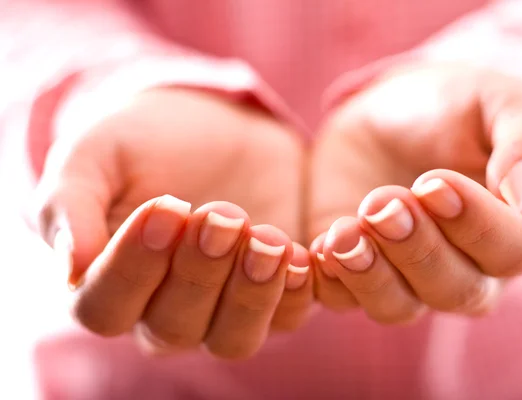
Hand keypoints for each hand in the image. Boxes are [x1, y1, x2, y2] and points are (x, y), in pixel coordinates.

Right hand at [34, 88, 312, 358]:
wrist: (210, 123)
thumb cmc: (143, 142)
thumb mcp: (96, 153)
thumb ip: (70, 202)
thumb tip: (71, 266)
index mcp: (107, 283)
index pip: (105, 308)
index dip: (132, 267)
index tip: (163, 209)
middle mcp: (163, 309)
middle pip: (173, 328)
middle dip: (199, 273)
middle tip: (220, 214)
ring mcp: (222, 307)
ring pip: (233, 339)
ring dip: (251, 294)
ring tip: (265, 238)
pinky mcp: (273, 292)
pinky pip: (287, 317)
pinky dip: (296, 293)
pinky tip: (299, 253)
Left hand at [309, 63, 521, 320]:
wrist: (389, 111)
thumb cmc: (456, 106)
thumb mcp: (501, 102)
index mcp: (521, 230)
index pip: (513, 252)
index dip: (477, 225)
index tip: (434, 183)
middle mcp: (470, 267)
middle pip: (456, 290)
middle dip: (418, 248)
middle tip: (384, 200)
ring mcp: (410, 276)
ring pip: (399, 306)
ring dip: (371, 273)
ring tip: (345, 230)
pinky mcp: (359, 270)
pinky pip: (344, 297)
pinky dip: (331, 280)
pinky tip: (319, 246)